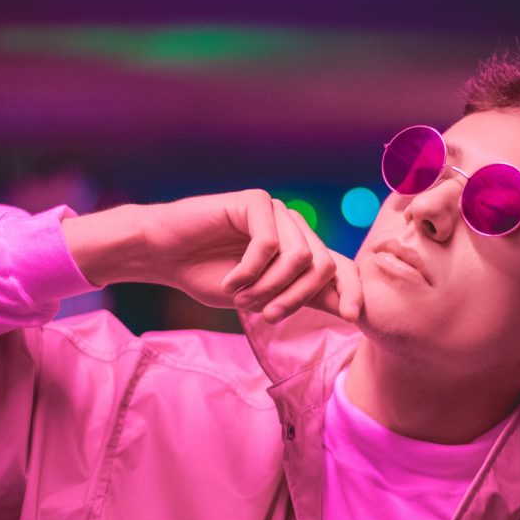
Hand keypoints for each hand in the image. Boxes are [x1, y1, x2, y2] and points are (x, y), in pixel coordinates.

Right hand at [141, 189, 362, 322]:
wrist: (166, 256)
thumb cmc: (209, 276)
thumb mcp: (262, 297)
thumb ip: (302, 298)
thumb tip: (351, 311)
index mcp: (299, 251)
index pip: (340, 267)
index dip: (352, 290)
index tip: (353, 317)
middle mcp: (293, 229)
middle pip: (322, 265)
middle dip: (296, 298)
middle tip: (267, 316)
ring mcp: (276, 213)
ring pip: (299, 256)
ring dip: (269, 287)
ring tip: (241, 298)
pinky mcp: (255, 201)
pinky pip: (268, 243)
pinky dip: (248, 271)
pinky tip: (229, 281)